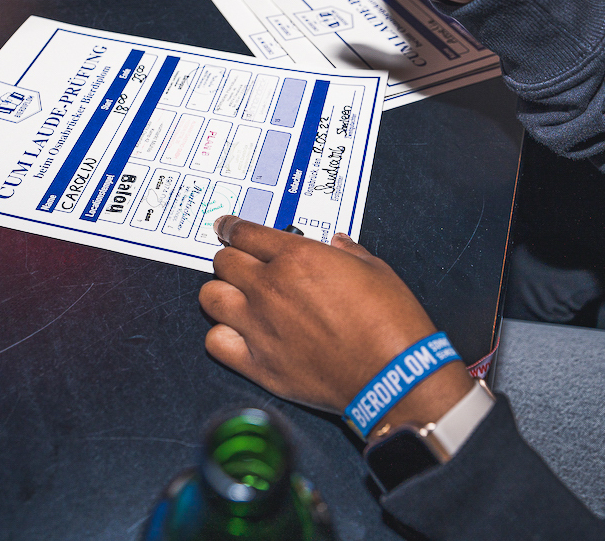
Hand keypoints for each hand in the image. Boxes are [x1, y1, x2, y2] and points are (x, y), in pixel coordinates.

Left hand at [200, 216, 473, 431]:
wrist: (394, 375)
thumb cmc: (390, 322)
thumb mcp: (375, 269)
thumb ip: (348, 252)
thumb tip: (337, 245)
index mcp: (297, 257)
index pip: (245, 233)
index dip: (232, 228)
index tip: (226, 228)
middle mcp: (270, 288)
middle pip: (224, 262)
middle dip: (231, 259)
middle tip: (241, 265)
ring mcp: (259, 327)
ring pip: (210, 298)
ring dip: (221, 293)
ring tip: (236, 298)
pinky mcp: (258, 364)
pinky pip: (215, 342)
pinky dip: (222, 335)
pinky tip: (238, 335)